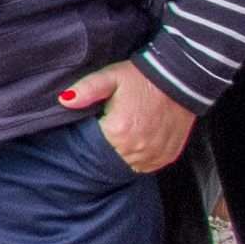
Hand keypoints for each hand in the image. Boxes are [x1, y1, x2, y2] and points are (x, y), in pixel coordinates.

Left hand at [63, 61, 197, 174]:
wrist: (179, 80)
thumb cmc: (142, 78)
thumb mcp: (110, 77)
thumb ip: (86, 90)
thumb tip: (65, 100)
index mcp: (118, 131)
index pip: (92, 146)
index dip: (90, 137)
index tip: (95, 126)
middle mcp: (136, 148)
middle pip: (110, 158)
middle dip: (105, 147)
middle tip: (110, 130)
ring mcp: (154, 154)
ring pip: (128, 165)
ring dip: (122, 155)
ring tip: (125, 135)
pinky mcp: (167, 155)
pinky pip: (147, 166)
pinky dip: (140, 158)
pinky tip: (139, 142)